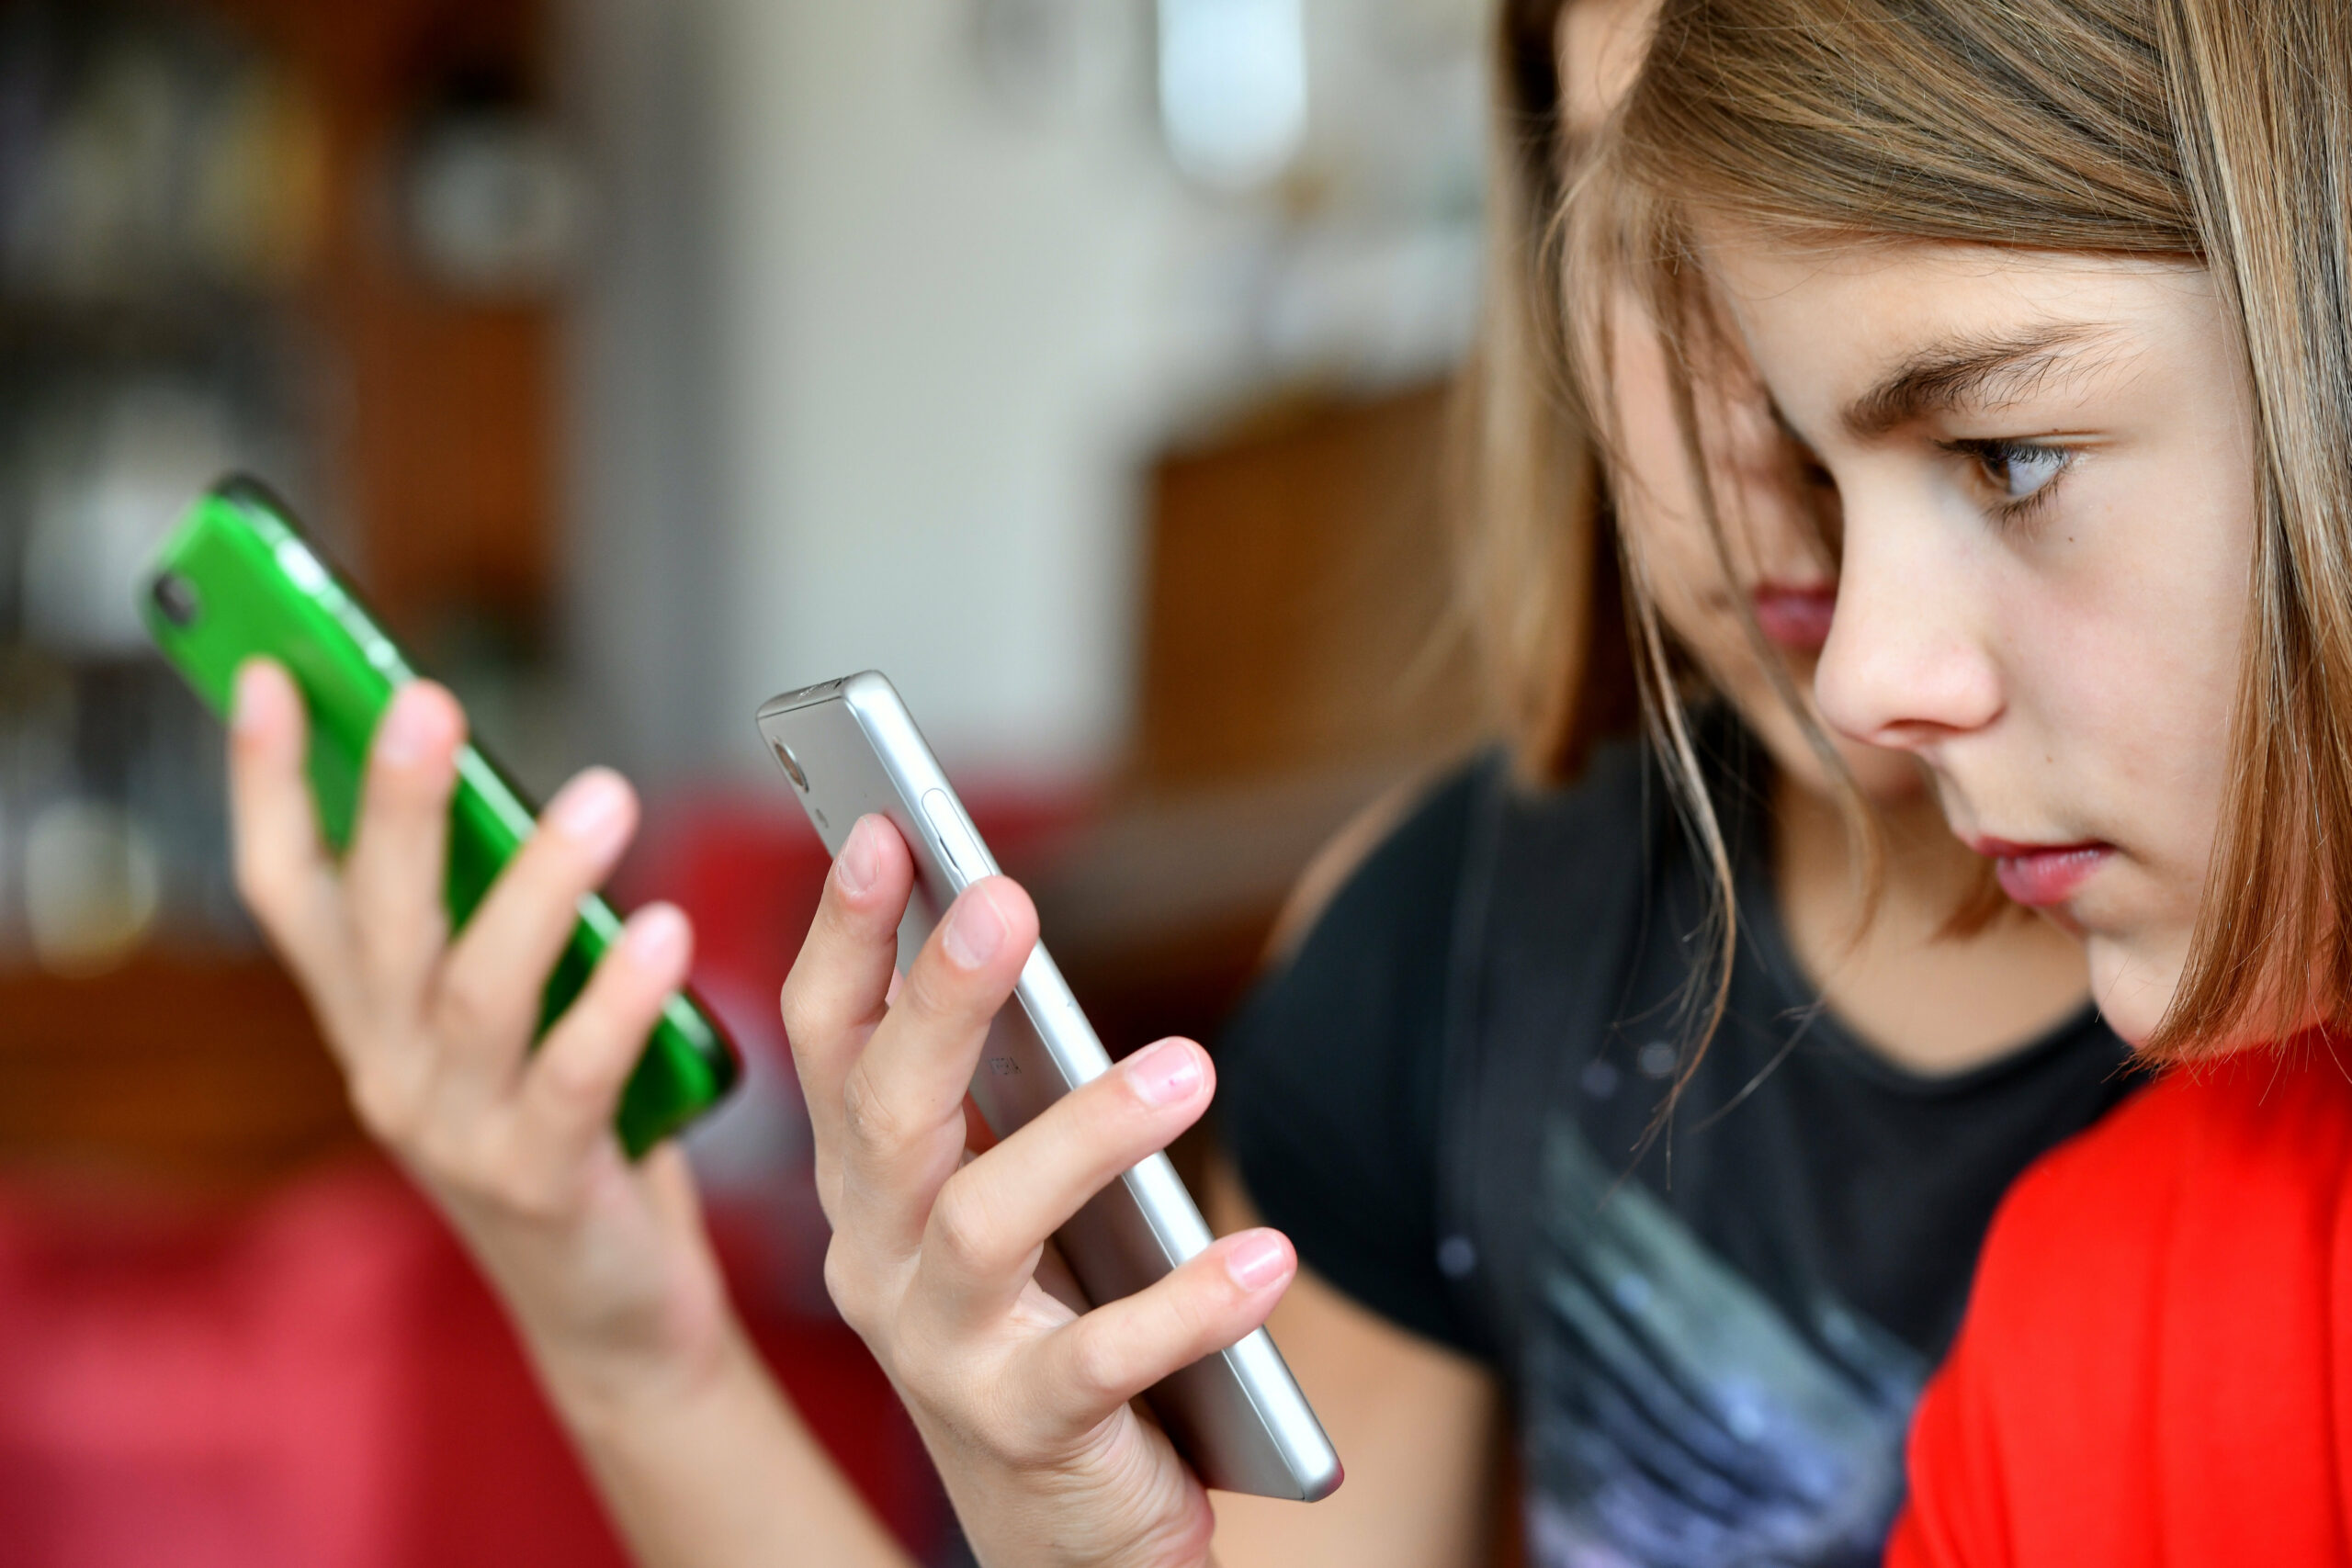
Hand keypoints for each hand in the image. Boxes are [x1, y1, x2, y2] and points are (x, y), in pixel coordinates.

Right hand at [227, 660, 737, 1416]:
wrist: (607, 1304)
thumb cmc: (565, 1128)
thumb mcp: (505, 1016)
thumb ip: (488, 921)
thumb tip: (506, 785)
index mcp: (368, 1018)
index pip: (287, 890)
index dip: (266, 786)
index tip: (269, 677)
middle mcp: (387, 1070)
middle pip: (377, 920)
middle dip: (397, 805)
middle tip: (430, 701)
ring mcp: (455, 1133)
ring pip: (477, 990)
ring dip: (541, 885)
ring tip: (604, 797)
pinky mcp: (540, 1183)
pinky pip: (574, 1078)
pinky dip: (617, 1000)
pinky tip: (665, 932)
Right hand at [781, 814, 1298, 1567]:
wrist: (1055, 1528)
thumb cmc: (1034, 1319)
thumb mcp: (992, 1196)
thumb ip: (988, 1084)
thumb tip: (992, 912)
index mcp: (867, 1185)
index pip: (828, 1043)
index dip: (844, 936)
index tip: (886, 827)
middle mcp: (875, 1259)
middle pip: (885, 1114)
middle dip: (936, 1002)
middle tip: (1001, 901)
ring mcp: (940, 1353)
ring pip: (982, 1226)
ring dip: (1082, 1137)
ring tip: (1187, 1067)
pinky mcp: (1028, 1431)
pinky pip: (1102, 1362)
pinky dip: (1186, 1306)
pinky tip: (1265, 1258)